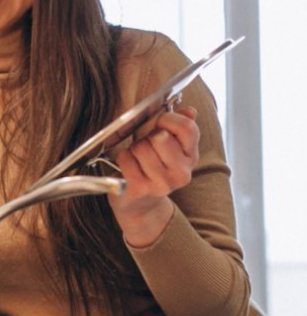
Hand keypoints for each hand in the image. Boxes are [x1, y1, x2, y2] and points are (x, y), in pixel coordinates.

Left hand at [108, 106, 199, 247]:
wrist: (141, 204)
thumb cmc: (153, 169)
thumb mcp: (171, 149)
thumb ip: (180, 128)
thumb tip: (190, 111)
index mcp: (191, 157)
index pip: (187, 128)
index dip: (169, 120)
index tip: (159, 124)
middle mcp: (181, 173)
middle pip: (160, 137)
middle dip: (147, 137)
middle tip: (146, 148)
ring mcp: (161, 183)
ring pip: (140, 147)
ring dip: (133, 149)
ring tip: (138, 160)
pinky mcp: (140, 189)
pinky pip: (125, 158)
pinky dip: (122, 159)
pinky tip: (128, 168)